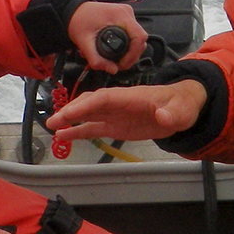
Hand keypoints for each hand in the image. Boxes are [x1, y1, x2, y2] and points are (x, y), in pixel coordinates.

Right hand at [47, 80, 206, 143]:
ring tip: (52, 127)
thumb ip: (172, 113)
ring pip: (88, 114)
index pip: (103, 98)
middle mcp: (117, 104)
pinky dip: (78, 131)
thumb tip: (162, 116)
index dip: (86, 104)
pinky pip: (93, 128)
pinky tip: (63, 136)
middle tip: (53, 121)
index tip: (69, 112)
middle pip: (90, 103)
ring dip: (70, 119)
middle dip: (71, 111)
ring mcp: (115, 115)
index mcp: (130, 97)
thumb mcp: (182, 109)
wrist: (182, 108)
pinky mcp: (115, 126)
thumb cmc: (181, 105)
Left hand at [67, 0, 147, 73]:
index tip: (123, 63)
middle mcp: (126, 13)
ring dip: (128, 52)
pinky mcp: (124, 19)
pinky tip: (115, 51)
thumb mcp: (83, 42)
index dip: (134, 54)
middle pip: (140, 39)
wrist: (72, 11)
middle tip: (118, 65)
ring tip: (115, 59)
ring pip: (136, 38)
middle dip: (131, 56)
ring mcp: (126, 15)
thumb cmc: (77, 20)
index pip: (139, 37)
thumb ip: (96, 59)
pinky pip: (131, 35)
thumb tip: (112, 70)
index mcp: (119, 15)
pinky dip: (126, 45)